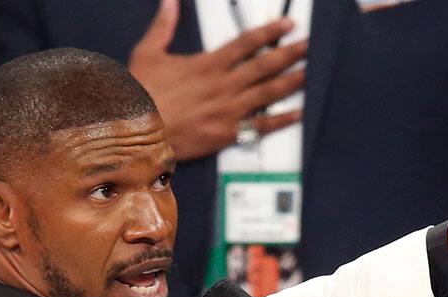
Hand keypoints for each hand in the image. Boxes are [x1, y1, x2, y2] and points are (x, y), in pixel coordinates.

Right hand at [129, 0, 307, 160]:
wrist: (139, 132)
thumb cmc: (142, 95)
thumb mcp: (148, 53)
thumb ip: (163, 26)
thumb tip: (169, 2)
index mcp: (208, 64)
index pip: (247, 43)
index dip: (270, 32)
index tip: (287, 26)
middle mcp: (224, 85)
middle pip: (265, 65)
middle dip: (289, 54)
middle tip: (307, 46)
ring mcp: (229, 110)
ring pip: (269, 93)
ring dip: (291, 82)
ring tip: (308, 73)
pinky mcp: (229, 133)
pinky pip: (262, 125)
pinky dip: (282, 120)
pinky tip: (298, 113)